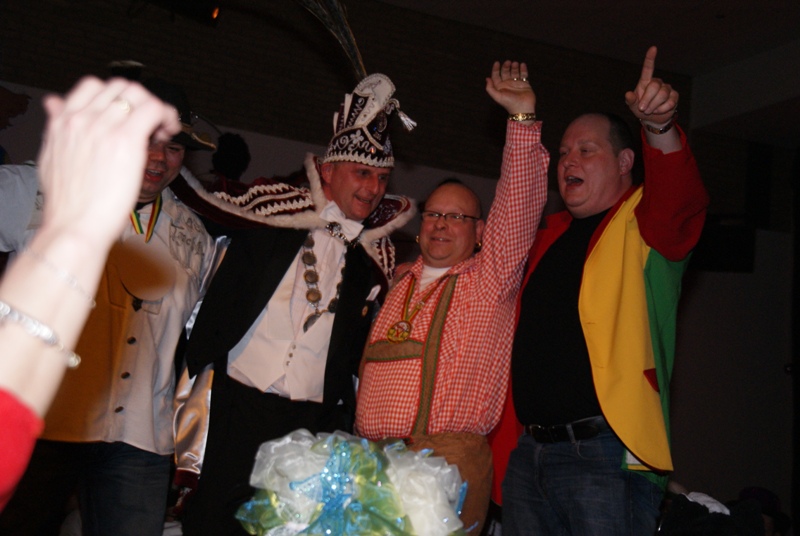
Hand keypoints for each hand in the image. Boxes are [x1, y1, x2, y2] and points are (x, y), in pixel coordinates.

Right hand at [36, 76, 179, 246]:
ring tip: (161, 133)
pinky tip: (169, 133)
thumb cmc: (67, 202)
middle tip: (151, 126)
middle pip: (121, 87)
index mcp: (64, 120)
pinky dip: (167, 116)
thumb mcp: (51, 155)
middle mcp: (83, 117)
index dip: (117, 97)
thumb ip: (56, 126)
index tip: (129, 117)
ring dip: (156, 109)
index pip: (94, 85)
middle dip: (140, 101)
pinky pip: (154, 109)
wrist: (73, 225)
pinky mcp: (125, 139)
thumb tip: (54, 103)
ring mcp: (103, 126)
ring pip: (139, 95)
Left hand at [485, 60, 535, 115]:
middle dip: (506, 66)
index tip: (497, 62)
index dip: (495, 69)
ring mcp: (516, 83)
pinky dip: (523, 69)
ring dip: (514, 67)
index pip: (496, 75)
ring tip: (515, 63)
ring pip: (514, 72)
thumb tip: (487, 78)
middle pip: (505, 72)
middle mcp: (507, 84)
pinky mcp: (524, 84)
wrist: (522, 108)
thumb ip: (490, 88)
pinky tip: (522, 64)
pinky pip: (523, 75)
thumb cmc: (509, 103)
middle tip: (508, 62)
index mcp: (500, 87)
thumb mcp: (497, 96)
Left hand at [624, 46, 677, 124]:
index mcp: (645, 82)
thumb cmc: (641, 109)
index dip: (650, 58)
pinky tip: (658, 111)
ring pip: (662, 95)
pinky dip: (662, 110)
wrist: (652, 118)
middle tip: (642, 109)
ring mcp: (667, 88)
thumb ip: (630, 100)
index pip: (648, 68)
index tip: (653, 48)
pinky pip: (670, 102)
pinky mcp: (675, 96)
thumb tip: (628, 94)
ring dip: (653, 106)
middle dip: (647, 100)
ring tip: (649, 110)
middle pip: (654, 87)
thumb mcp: (632, 106)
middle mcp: (657, 82)